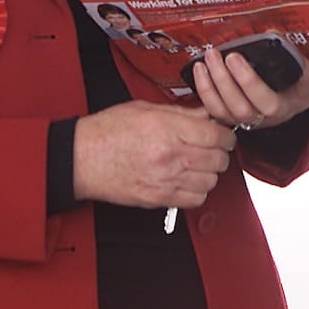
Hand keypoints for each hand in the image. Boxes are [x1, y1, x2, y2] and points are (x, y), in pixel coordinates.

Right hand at [72, 101, 235, 208]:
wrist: (81, 159)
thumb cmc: (107, 131)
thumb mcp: (144, 109)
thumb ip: (180, 113)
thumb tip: (205, 114)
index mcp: (167, 129)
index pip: (215, 135)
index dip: (226, 135)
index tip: (224, 134)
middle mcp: (170, 156)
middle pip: (218, 160)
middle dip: (220, 152)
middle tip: (213, 147)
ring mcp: (166, 181)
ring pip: (210, 181)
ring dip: (209, 172)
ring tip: (198, 164)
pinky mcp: (159, 199)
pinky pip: (195, 199)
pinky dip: (197, 191)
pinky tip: (188, 180)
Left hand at [190, 47, 308, 130]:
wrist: (294, 99)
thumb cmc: (298, 82)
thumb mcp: (304, 69)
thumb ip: (291, 54)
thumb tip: (270, 32)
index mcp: (284, 107)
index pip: (266, 101)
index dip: (248, 81)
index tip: (234, 57)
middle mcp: (264, 120)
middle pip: (240, 108)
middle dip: (223, 80)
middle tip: (214, 55)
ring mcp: (245, 122)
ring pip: (223, 112)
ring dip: (209, 87)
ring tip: (202, 63)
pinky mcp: (231, 118)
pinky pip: (213, 111)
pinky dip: (204, 92)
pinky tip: (199, 72)